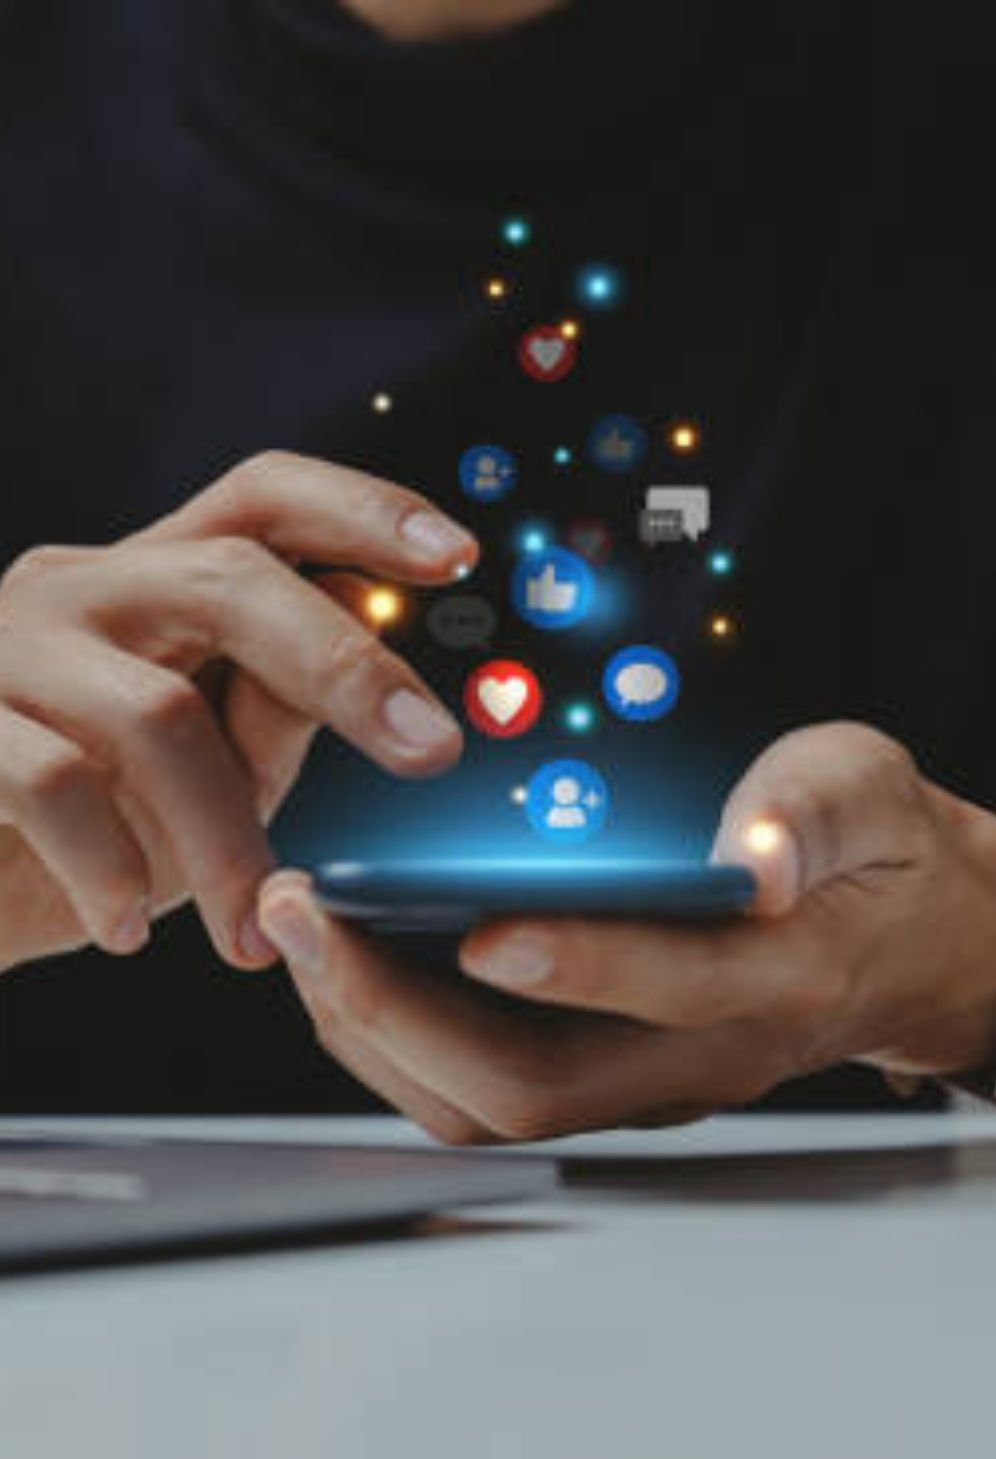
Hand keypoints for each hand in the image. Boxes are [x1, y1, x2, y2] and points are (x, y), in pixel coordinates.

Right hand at [0, 452, 476, 972]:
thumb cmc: (83, 823)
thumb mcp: (203, 769)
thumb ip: (274, 705)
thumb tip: (368, 618)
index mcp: (151, 582)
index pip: (263, 501)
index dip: (363, 511)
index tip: (459, 552)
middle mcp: (81, 586)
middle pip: (230, 577)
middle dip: (346, 665)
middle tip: (431, 752)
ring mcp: (4, 644)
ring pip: (156, 712)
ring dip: (224, 838)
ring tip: (248, 930)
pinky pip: (52, 783)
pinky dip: (108, 868)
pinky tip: (125, 927)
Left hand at [259, 723, 995, 1142]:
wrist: (904, 943)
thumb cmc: (878, 860)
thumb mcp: (869, 793)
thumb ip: (812, 810)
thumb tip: (755, 852)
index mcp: (776, 979)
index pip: (669, 991)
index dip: (574, 965)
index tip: (470, 922)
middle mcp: (697, 1054)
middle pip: (532, 1086)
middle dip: (395, 1011)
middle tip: (304, 915)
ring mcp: (644, 1078)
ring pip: (486, 1103)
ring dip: (373, 1031)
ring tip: (300, 933)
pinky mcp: (606, 1073)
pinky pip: (480, 1087)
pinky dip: (396, 1037)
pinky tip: (347, 962)